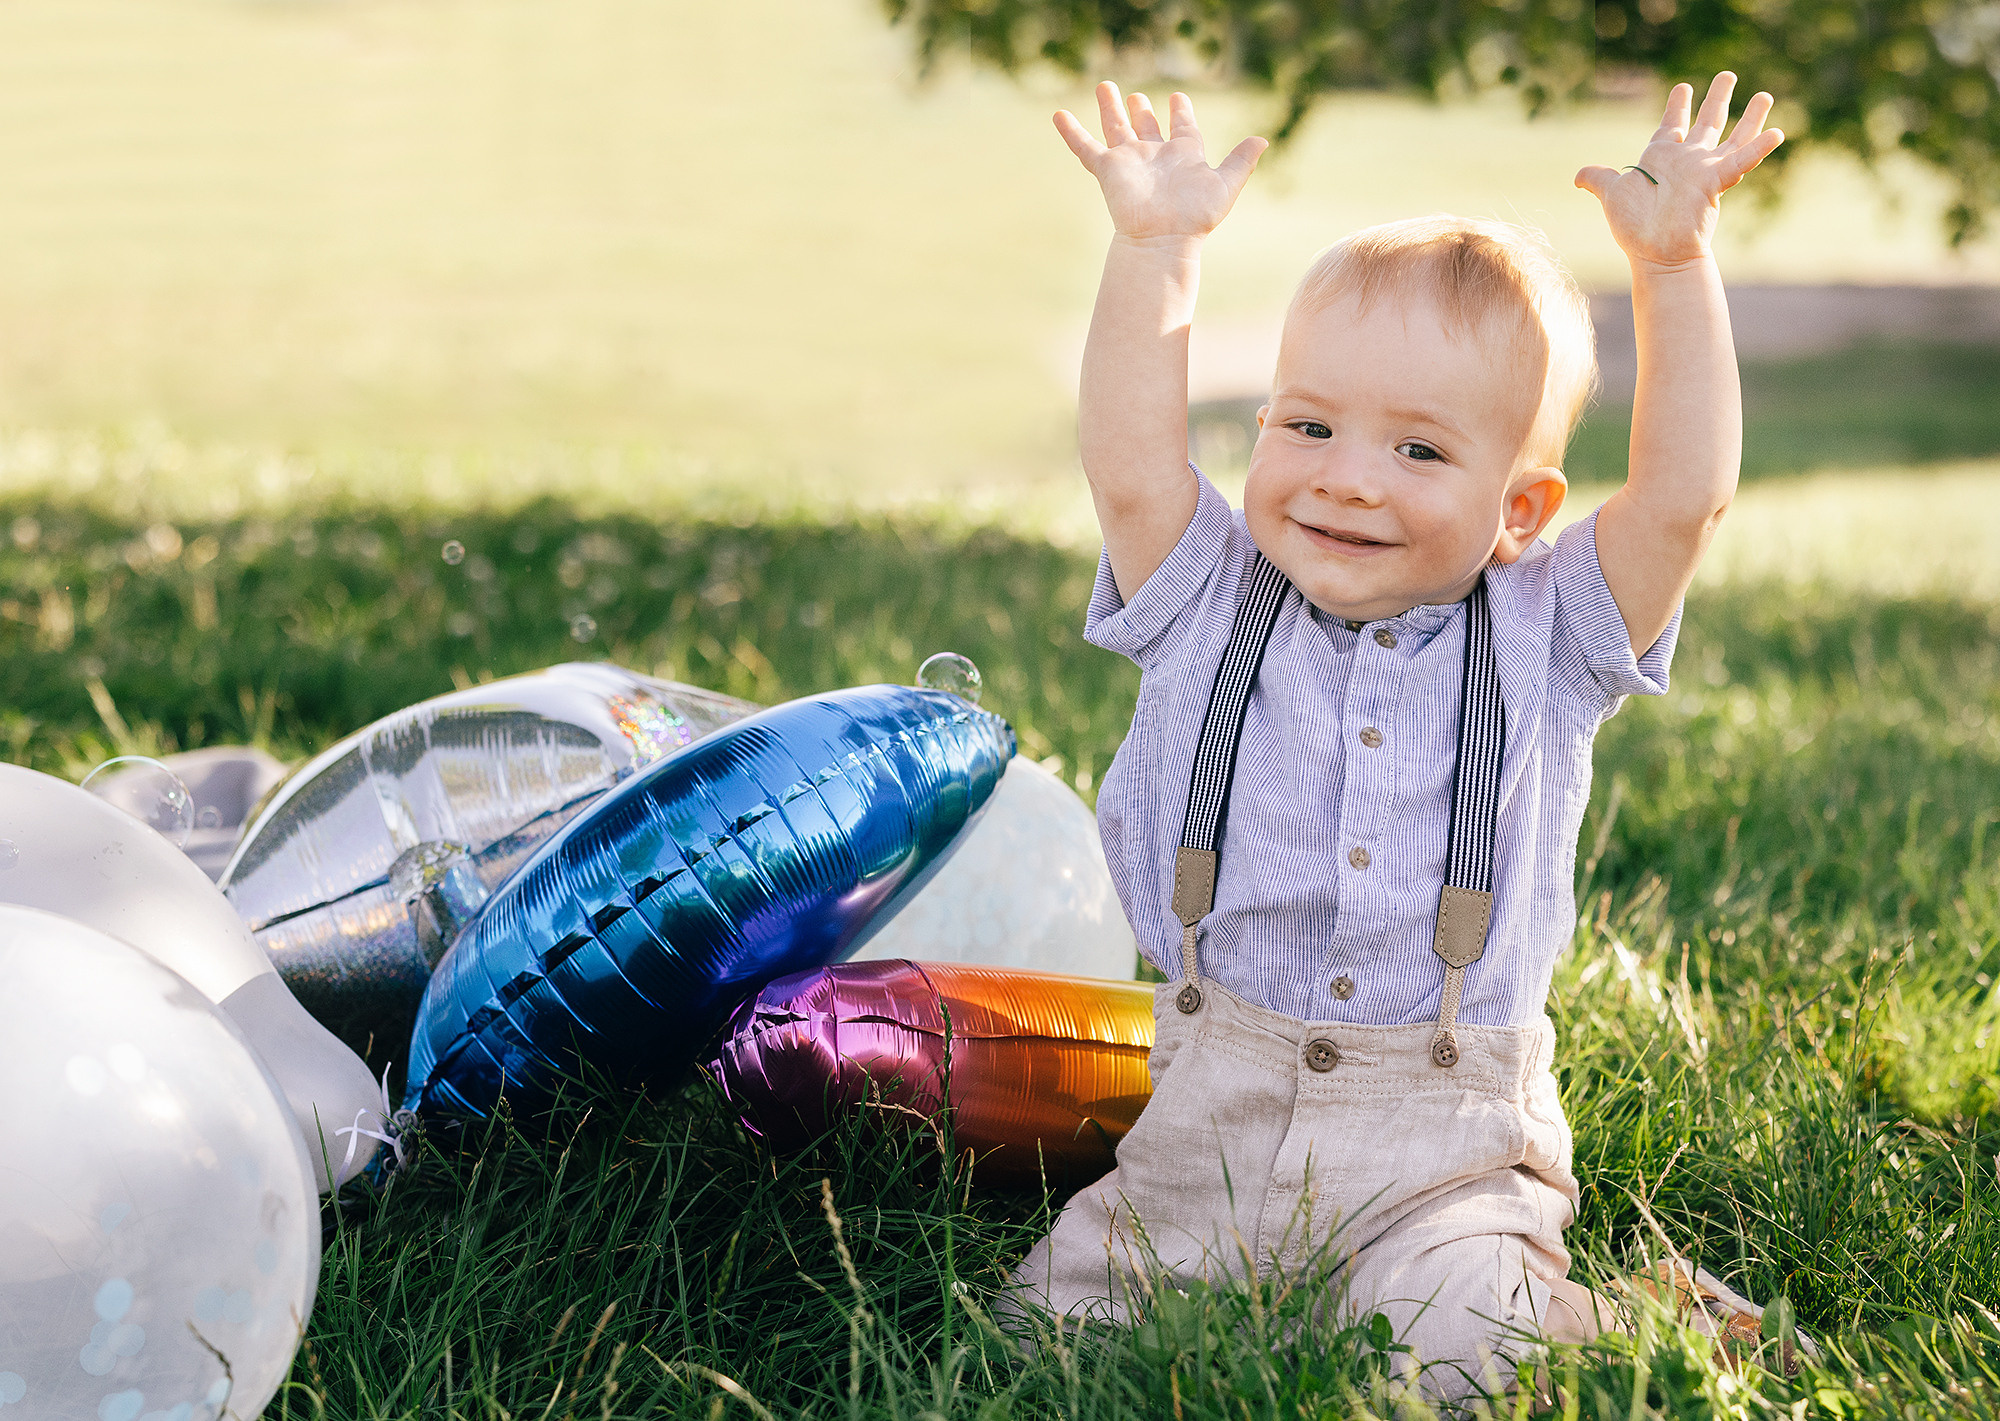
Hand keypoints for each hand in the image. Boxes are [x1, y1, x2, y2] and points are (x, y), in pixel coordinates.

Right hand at [1055, 82, 1267, 242]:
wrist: (1162, 240)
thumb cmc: (1195, 217)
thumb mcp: (1225, 185)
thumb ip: (1241, 161)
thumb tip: (1262, 140)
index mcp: (1183, 156)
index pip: (1183, 128)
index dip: (1181, 113)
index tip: (1178, 99)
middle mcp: (1155, 157)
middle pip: (1146, 127)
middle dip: (1141, 111)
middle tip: (1136, 96)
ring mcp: (1129, 162)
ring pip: (1116, 128)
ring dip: (1110, 108)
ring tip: (1105, 86)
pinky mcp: (1108, 170)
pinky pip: (1085, 147)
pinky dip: (1071, 132)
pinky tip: (1058, 115)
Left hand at [1576, 73, 1782, 271]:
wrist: (1654, 251)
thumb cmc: (1635, 226)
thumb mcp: (1612, 193)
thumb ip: (1598, 178)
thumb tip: (1578, 176)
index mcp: (1662, 156)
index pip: (1672, 124)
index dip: (1677, 106)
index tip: (1682, 88)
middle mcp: (1687, 160)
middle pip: (1708, 122)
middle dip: (1717, 98)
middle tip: (1728, 75)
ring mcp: (1704, 169)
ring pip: (1734, 137)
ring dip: (1750, 117)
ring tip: (1765, 94)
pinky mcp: (1716, 181)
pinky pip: (1742, 161)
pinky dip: (1759, 147)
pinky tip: (1777, 132)